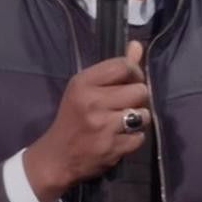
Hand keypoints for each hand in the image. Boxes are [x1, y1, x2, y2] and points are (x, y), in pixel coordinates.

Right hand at [24, 40, 151, 201]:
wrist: (57, 156)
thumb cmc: (72, 118)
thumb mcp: (85, 89)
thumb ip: (113, 69)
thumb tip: (137, 45)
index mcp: (83, 83)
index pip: (123, 66)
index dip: (134, 73)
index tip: (129, 82)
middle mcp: (92, 102)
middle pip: (140, 90)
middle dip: (136, 98)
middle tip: (123, 105)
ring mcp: (103, 126)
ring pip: (143, 114)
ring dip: (137, 120)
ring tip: (122, 123)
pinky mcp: (112, 147)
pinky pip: (140, 137)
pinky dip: (132, 139)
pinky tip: (118, 138)